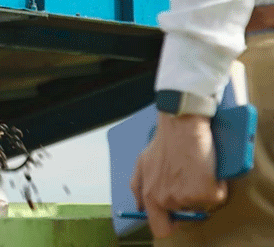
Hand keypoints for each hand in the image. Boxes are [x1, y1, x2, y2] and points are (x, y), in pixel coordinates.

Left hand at [130, 113, 226, 238]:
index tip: (176, 217)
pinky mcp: (206, 192)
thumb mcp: (141, 164)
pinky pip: (216, 197)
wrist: (181, 126)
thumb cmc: (163, 142)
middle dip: (188, 203)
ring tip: (196, 169)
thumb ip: (137, 187)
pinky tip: (208, 168)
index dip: (169, 224)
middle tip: (190, 184)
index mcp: (150, 196)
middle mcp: (166, 200)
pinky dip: (217, 185)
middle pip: (183, 216)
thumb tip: (138, 207)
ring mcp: (186, 197)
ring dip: (201, 191)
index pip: (159, 228)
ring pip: (200, 205)